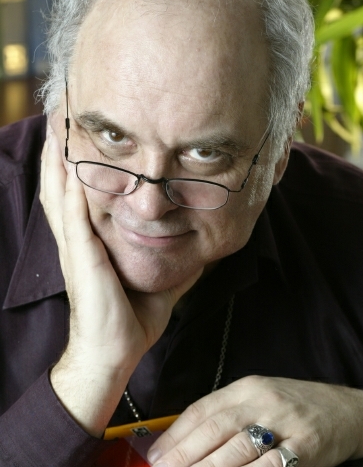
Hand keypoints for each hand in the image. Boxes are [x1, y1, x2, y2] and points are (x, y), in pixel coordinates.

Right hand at [40, 126, 201, 435]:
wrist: (114, 352)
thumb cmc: (131, 320)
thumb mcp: (156, 280)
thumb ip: (172, 260)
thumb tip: (201, 248)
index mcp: (92, 243)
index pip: (80, 195)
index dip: (76, 166)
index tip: (82, 136)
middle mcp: (78, 239)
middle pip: (62, 185)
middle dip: (60, 150)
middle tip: (61, 115)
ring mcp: (77, 246)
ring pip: (60, 192)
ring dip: (57, 157)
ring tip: (58, 123)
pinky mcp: (83, 256)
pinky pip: (72, 214)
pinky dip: (68, 185)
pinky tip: (68, 160)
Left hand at [147, 375, 362, 466]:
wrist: (351, 410)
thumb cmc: (299, 407)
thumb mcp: (262, 398)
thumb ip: (230, 414)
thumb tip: (188, 442)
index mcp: (246, 388)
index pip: (203, 409)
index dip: (176, 433)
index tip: (156, 454)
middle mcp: (262, 400)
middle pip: (216, 425)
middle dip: (185, 451)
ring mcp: (285, 421)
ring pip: (240, 442)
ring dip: (210, 463)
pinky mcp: (306, 443)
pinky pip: (275, 459)